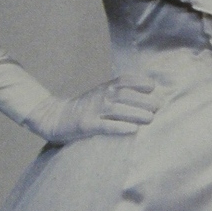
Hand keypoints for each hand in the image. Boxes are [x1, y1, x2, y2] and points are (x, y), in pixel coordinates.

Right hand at [23, 77, 159, 143]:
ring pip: (117, 110)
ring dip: (136, 113)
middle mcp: (100, 97)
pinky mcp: (86, 125)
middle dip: (143, 100)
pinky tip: (132, 130)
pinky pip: (104, 126)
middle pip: (125, 95)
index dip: (140, 82)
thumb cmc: (84, 108)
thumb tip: (148, 96)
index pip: (125, 80)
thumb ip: (120, 93)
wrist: (55, 117)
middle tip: (157, 108)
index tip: (152, 88)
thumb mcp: (101, 95)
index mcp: (104, 88)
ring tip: (150, 119)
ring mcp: (93, 111)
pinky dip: (119, 127)